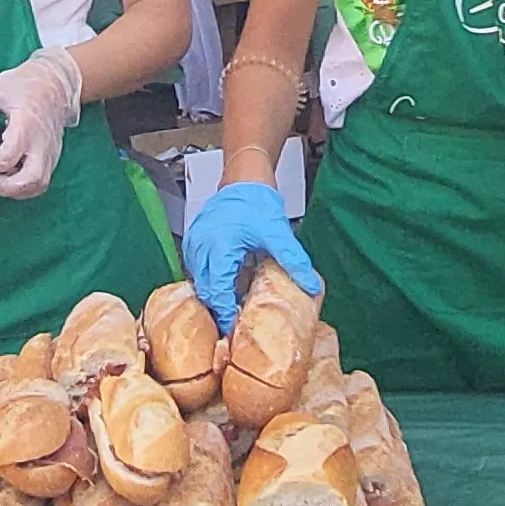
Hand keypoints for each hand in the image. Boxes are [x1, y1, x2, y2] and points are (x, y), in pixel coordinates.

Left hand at [0, 46, 82, 201]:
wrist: (58, 82)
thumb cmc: (28, 83)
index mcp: (27, 126)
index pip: (8, 157)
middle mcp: (42, 144)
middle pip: (30, 180)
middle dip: (5, 188)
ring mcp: (50, 152)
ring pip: (38, 185)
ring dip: (15, 190)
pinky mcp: (52, 157)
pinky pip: (41, 180)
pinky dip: (24, 185)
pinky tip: (8, 176)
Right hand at [183, 178, 317, 328]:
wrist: (244, 178)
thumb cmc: (255, 200)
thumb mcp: (277, 232)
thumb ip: (293, 260)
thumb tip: (310, 284)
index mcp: (218, 247)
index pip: (216, 291)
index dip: (225, 312)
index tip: (236, 327)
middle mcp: (201, 246)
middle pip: (204, 291)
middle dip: (218, 309)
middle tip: (235, 325)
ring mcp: (194, 244)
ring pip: (198, 282)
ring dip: (213, 295)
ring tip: (232, 308)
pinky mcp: (194, 242)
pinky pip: (197, 270)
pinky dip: (210, 281)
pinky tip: (227, 286)